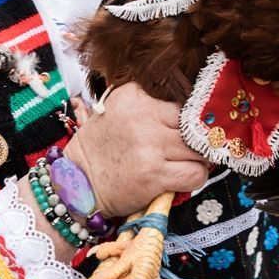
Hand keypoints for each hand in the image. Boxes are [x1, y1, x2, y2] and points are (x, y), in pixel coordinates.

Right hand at [64, 83, 207, 217]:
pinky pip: (195, 174)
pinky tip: (184, 177)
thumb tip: (191, 108)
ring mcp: (149, 147)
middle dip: (197, 138)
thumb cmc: (101, 146)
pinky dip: (196, 177)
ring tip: (186, 162)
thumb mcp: (116, 109)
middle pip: (193, 124)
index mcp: (133, 96)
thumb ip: (148, 102)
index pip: (181, 102)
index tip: (187, 129)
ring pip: (199, 149)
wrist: (79, 182)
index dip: (189, 118)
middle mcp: (142, 118)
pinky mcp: (154, 175)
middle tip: (192, 147)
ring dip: (198, 158)